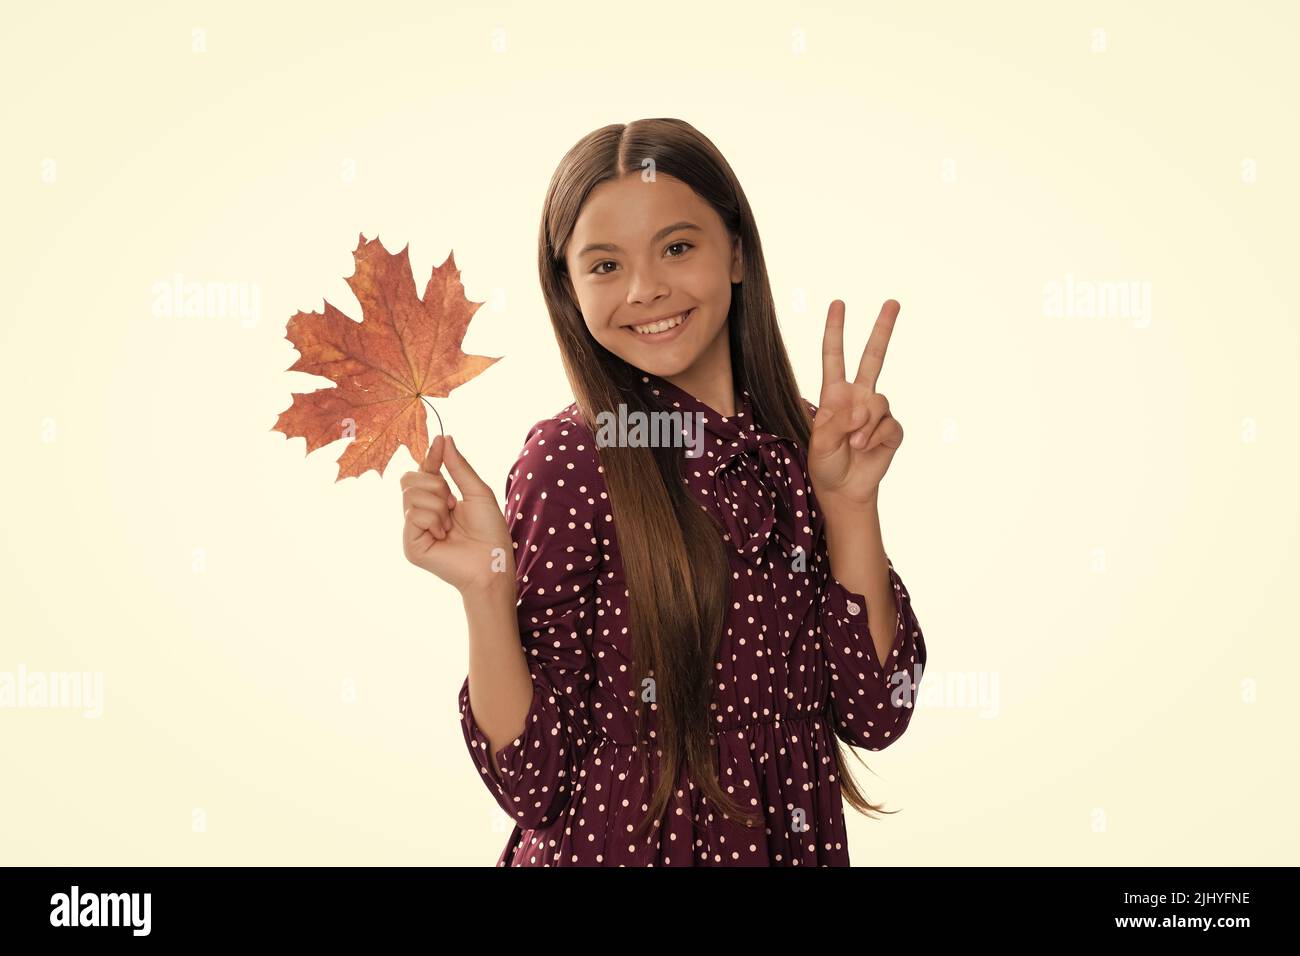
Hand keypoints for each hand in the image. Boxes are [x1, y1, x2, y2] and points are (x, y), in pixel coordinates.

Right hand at [401, 434, 513, 592]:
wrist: (493, 562)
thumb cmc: (490, 532)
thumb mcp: (477, 492)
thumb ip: (459, 467)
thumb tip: (445, 439)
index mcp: (436, 499)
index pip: (423, 471)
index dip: (430, 456)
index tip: (439, 441)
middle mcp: (421, 512)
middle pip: (409, 478)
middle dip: (436, 485)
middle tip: (453, 504)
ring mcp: (413, 529)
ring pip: (411, 494)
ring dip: (439, 506)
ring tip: (450, 525)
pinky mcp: (410, 544)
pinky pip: (413, 515)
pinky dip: (434, 520)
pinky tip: (443, 535)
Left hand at [807, 299, 905, 506]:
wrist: (843, 489)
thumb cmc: (825, 463)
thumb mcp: (818, 442)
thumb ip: (836, 423)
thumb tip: (862, 410)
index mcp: (835, 394)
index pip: (834, 356)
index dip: (835, 330)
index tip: (838, 304)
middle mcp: (858, 397)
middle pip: (873, 357)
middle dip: (882, 330)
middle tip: (892, 302)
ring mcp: (876, 413)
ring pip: (879, 402)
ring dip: (865, 424)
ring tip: (854, 443)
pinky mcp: (891, 430)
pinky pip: (889, 425)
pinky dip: (876, 436)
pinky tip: (866, 448)